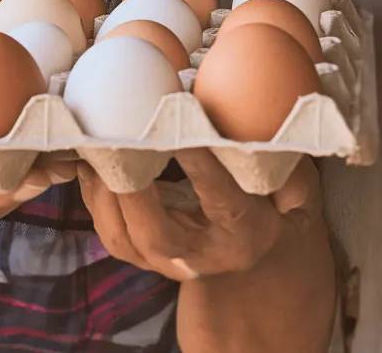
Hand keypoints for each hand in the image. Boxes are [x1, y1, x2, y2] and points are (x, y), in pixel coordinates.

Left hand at [77, 150, 323, 281]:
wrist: (254, 254)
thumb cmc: (272, 206)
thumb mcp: (292, 187)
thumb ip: (280, 160)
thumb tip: (262, 119)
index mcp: (245, 233)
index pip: (221, 198)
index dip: (199, 163)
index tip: (180, 128)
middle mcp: (202, 255)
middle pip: (158, 235)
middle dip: (132, 192)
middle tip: (117, 146)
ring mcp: (168, 261)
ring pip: (125, 239)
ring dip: (103, 194)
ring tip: (94, 149)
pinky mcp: (142, 255)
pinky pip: (109, 232)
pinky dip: (93, 197)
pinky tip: (89, 161)